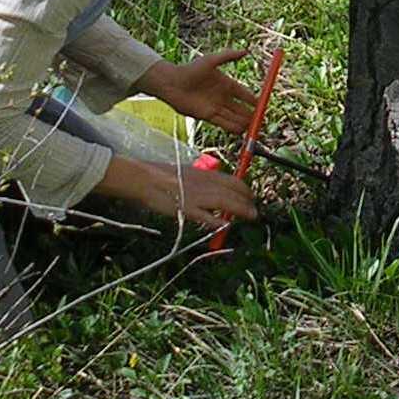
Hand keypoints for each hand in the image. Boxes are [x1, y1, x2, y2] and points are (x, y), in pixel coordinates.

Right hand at [99, 156, 256, 229]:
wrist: (143, 178)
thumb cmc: (160, 176)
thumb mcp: (185, 173)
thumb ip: (199, 181)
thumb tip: (212, 190)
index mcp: (203, 173)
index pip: (231, 179)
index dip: (244, 188)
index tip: (251, 195)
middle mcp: (203, 183)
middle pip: (232, 190)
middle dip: (247, 200)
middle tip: (255, 210)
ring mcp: (196, 196)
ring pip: (224, 202)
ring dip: (240, 209)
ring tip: (251, 216)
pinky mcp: (186, 208)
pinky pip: (205, 216)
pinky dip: (216, 221)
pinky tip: (225, 225)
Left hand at [138, 50, 258, 134]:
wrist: (172, 83)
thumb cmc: (190, 70)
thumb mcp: (211, 60)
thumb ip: (228, 56)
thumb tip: (245, 51)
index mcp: (226, 83)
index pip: (244, 93)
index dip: (253, 99)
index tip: (263, 103)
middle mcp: (222, 96)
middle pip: (241, 107)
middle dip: (251, 114)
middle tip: (261, 120)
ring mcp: (215, 106)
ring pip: (233, 117)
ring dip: (243, 123)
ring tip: (254, 128)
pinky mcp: (207, 116)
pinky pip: (224, 123)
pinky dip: (233, 128)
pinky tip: (241, 131)